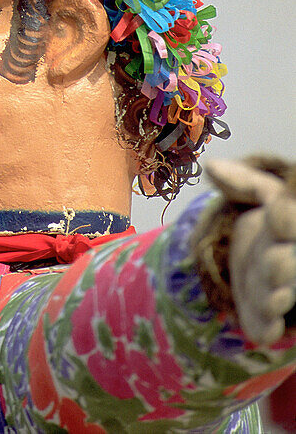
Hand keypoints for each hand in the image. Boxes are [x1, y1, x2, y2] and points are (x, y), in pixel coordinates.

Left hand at [206, 158, 295, 345]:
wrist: (257, 260)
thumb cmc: (265, 226)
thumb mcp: (258, 197)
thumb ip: (243, 181)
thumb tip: (210, 166)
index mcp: (287, 226)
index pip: (288, 221)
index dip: (285, 220)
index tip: (279, 213)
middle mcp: (286, 258)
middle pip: (287, 263)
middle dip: (283, 265)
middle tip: (276, 265)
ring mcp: (278, 289)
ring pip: (281, 295)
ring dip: (277, 298)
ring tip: (273, 300)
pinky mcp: (262, 314)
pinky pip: (266, 323)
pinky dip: (265, 327)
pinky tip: (264, 331)